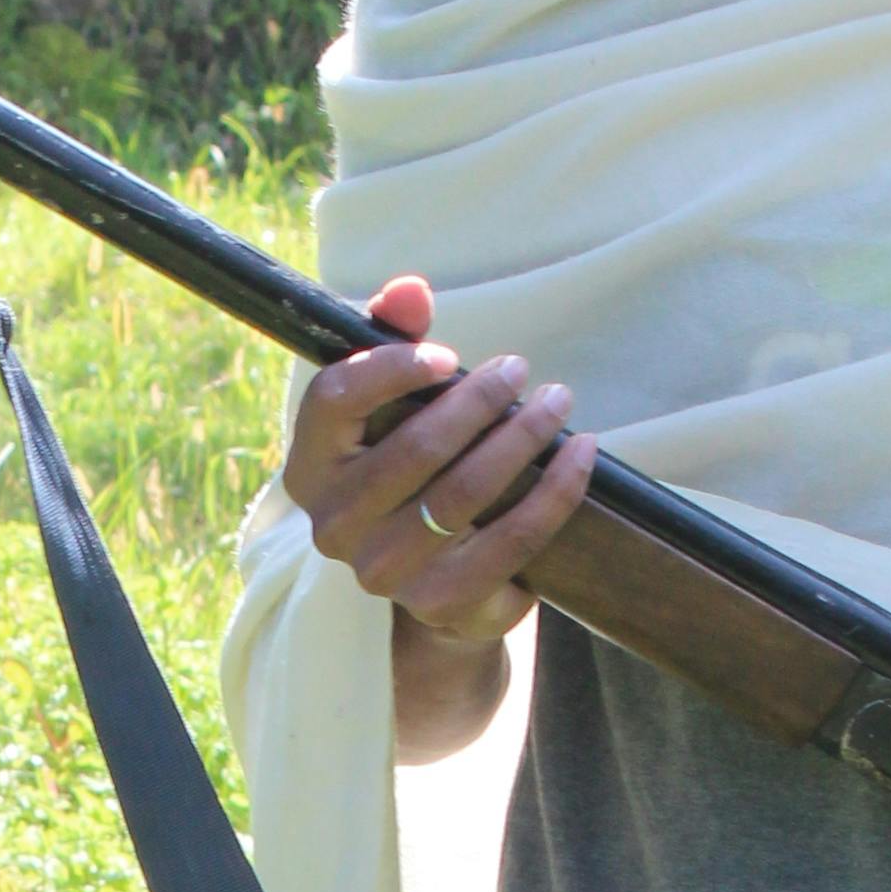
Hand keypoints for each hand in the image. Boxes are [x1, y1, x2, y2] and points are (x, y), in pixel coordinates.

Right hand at [284, 274, 596, 648]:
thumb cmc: (412, 473)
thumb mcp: (392, 408)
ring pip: (467, 492)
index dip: (392, 368)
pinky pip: (514, 537)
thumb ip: (393, 339)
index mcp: (310, 470)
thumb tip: (411, 289)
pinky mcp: (443, 602)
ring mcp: (385, 573)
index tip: (446, 354)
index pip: (335, 400)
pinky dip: (556, 490)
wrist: (438, 584)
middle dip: (479, 400)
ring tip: (557, 402)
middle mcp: (334, 527)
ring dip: (523, 437)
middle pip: (415, 447)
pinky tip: (581, 454)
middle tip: (519, 368)